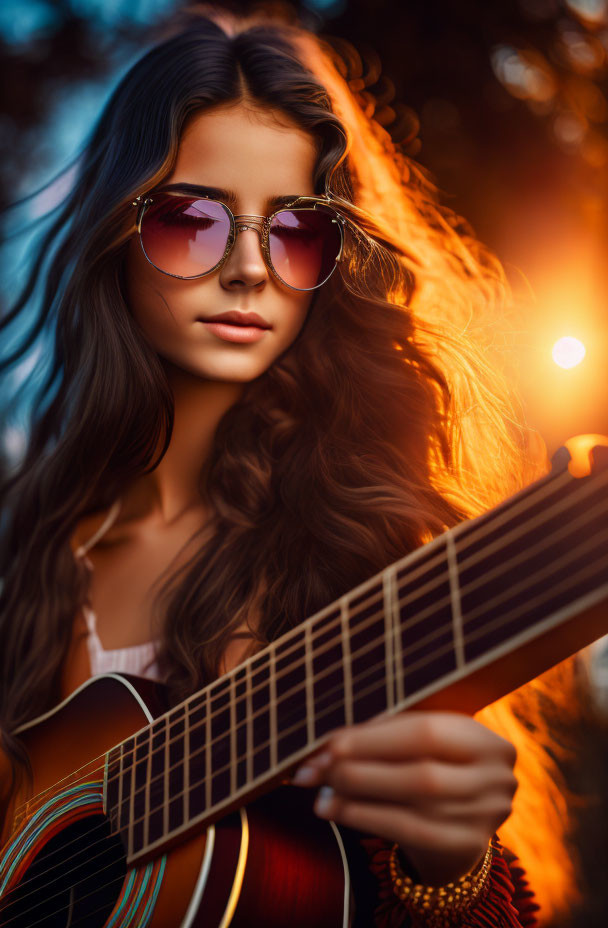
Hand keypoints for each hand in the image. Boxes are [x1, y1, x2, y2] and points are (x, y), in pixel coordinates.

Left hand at [291, 711, 516, 885]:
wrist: (465, 818)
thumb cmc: (433, 762)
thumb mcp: (423, 739)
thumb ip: (383, 735)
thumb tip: (325, 746)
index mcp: (484, 739)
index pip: (426, 732)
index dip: (375, 738)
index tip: (330, 743)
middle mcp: (494, 778)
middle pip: (421, 775)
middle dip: (361, 770)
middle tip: (316, 768)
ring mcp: (486, 817)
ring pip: (413, 807)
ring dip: (357, 798)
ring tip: (320, 792)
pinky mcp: (467, 846)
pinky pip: (409, 834)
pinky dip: (366, 819)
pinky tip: (336, 811)